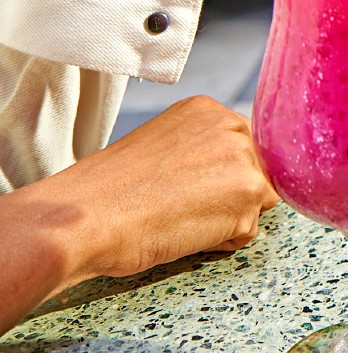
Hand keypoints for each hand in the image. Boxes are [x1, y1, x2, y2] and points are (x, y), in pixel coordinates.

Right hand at [34, 96, 279, 281]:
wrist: (84, 217)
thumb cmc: (109, 191)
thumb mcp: (163, 148)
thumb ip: (203, 151)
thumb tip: (231, 175)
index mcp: (208, 111)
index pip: (247, 145)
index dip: (224, 174)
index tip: (198, 188)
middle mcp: (232, 128)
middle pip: (259, 171)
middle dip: (233, 195)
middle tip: (185, 206)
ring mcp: (245, 160)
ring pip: (258, 201)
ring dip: (229, 219)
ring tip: (182, 218)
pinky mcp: (249, 194)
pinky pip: (248, 230)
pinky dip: (222, 241)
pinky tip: (184, 232)